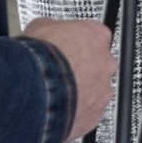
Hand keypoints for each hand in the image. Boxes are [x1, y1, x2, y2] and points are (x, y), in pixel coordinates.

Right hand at [22, 17, 115, 141]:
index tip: (68, 48)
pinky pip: (86, 114)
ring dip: (78, 92)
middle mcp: (106, 63)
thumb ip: (52, 28)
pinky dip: (73, 114)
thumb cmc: (40, 58)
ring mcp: (103, 90)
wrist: (36, 90)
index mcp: (96, 36)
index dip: (78, 44)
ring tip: (54, 95)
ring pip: (93, 91)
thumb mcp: (39, 27)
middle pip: (97, 66)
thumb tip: (46, 28)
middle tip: (60, 73)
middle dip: (81, 70)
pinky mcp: (94, 116)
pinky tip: (55, 111)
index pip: (95, 37)